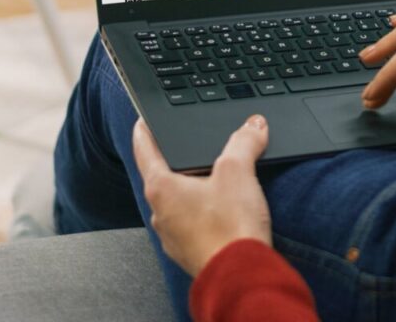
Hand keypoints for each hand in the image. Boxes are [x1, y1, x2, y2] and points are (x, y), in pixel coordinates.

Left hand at [132, 117, 272, 277]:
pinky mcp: (189, 252)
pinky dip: (203, 213)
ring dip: (193, 189)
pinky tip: (223, 211)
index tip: (142, 120)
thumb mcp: (239, 171)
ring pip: (178, 203)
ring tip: (216, 179)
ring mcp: (173, 236)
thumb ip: (244, 142)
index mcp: (161, 188)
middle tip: (192, 147)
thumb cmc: (231, 227)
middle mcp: (160, 213)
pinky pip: (191, 224)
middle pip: (163, 177)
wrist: (241, 275)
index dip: (144, 130)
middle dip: (178, 161)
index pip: (144, 149)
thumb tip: (253, 125)